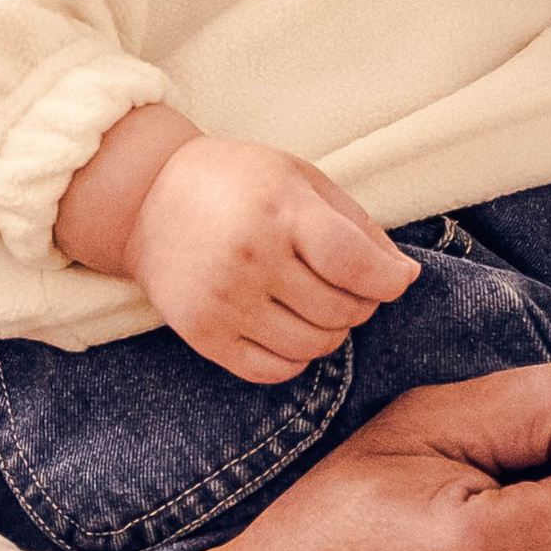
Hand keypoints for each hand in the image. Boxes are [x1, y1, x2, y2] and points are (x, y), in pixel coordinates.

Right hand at [112, 129, 419, 381]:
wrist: (147, 200)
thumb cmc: (238, 182)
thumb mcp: (300, 179)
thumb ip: (357, 226)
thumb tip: (404, 277)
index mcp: (279, 211)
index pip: (355, 266)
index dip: (388, 282)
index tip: (394, 281)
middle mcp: (249, 260)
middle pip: (340, 311)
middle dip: (362, 305)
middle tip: (350, 287)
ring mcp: (222, 301)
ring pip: (312, 346)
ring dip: (332, 333)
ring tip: (320, 305)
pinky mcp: (202, 335)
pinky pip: (273, 371)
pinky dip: (297, 358)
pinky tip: (291, 328)